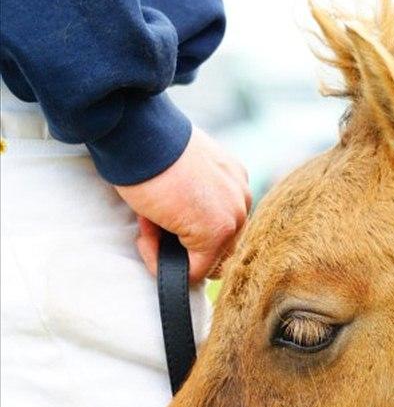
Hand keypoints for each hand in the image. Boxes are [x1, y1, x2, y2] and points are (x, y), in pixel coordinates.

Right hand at [114, 127, 251, 282]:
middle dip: (180, 242)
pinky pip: (193, 271)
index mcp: (235, 180)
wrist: (139, 135)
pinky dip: (162, 262)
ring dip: (170, 250)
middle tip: (151, 218)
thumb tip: (179, 227)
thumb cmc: (149, 149)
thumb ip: (193, 198)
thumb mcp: (181, 173)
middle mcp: (242, 198)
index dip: (185, 228)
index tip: (161, 210)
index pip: (221, 226)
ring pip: (205, 262)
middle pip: (219, 248)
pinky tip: (146, 234)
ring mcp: (233, 216)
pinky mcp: (216, 232)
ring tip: (148, 222)